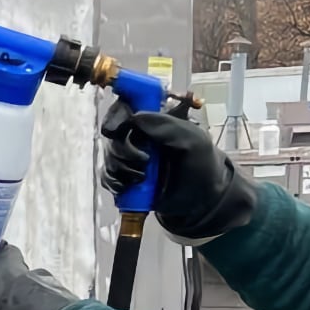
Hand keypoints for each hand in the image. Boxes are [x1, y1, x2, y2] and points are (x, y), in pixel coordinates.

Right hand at [101, 99, 258, 241]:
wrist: (201, 201)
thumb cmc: (201, 165)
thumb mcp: (192, 140)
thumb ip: (167, 125)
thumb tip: (135, 117)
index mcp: (155, 121)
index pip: (126, 108)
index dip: (116, 117)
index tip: (116, 130)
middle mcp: (140, 137)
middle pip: (114, 135)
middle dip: (123, 150)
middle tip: (144, 162)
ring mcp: (132, 158)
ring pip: (111, 157)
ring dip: (121, 169)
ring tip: (142, 178)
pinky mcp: (127, 178)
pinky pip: (108, 177)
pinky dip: (114, 183)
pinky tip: (128, 188)